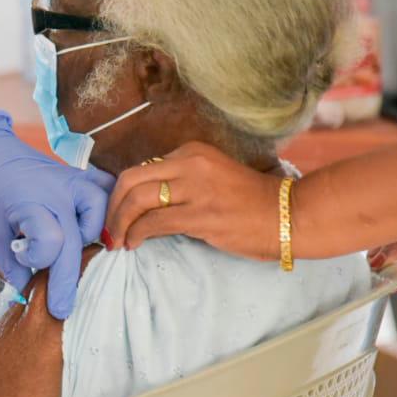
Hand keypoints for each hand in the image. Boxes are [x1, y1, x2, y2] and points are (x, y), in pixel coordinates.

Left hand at [0, 110, 113, 318]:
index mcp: (28, 202)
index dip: (39, 261)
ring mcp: (70, 180)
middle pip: (75, 240)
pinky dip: (106, 207)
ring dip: (91, 236)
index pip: (51, 241)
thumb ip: (11, 265)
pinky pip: (105, 188)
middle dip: (66, 279)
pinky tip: (98, 225)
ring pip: (100, 211)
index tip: (24, 262)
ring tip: (73, 249)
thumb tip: (27, 294)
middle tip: (61, 307)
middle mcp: (56, 190)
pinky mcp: (78, 174)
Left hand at [106, 142, 279, 259]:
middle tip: (108, 228)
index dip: (121, 194)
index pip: (141, 169)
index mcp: (191, 152)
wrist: (288, 215)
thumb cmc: (251, 202)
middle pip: (130, 180)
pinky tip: (134, 244)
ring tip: (117, 240)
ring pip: (137, 200)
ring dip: (119, 223)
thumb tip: (143, 205)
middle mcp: (190, 164)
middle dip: (112, 206)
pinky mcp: (200, 214)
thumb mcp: (211, 178)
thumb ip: (180, 183)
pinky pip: (153, 222)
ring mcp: (195, 188)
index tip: (116, 212)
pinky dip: (136, 233)